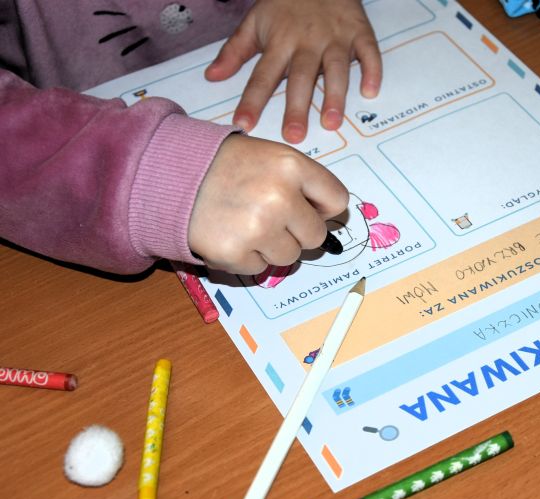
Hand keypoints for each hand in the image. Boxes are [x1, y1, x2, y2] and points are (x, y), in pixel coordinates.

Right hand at [187, 135, 348, 273]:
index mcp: (292, 165)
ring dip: (271, 247)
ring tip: (246, 223)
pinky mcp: (234, 253)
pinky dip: (246, 258)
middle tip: (269, 216)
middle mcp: (279, 197)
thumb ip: (305, 182)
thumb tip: (331, 218)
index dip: (323, 208)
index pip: (338, 200)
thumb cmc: (227, 166)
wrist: (171, 175)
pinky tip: (230, 234)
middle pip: (316, 236)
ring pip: (289, 257)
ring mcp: (257, 228)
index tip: (307, 207)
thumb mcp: (271, 156)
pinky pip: (259, 269)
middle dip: (297, 231)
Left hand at [205, 0, 381, 143]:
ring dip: (335, 95)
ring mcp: (336, 38)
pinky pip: (369, 53)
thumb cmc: (284, 4)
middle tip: (294, 136)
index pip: (263, 76)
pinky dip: (372, 71)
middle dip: (297, 107)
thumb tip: (212, 77)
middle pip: (301, 78)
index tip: (243, 124)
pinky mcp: (360, 33)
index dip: (252, 101)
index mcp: (280, 43)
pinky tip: (370, 91)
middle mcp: (308, 43)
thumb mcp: (254, 22)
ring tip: (332, 123)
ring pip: (336, 69)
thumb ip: (234, 51)